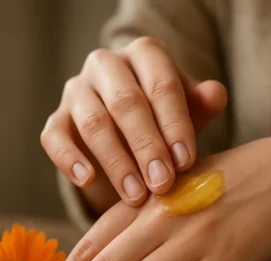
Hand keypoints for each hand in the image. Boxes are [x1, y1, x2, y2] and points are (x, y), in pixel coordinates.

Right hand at [40, 36, 226, 210]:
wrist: (130, 131)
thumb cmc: (165, 118)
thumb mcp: (189, 111)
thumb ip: (202, 104)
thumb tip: (215, 93)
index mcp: (145, 54)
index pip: (161, 85)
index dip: (174, 124)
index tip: (185, 162)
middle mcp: (107, 64)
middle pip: (125, 103)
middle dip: (146, 146)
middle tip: (162, 183)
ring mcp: (77, 89)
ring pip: (93, 122)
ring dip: (116, 162)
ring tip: (135, 195)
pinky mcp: (57, 117)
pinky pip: (55, 136)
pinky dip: (69, 158)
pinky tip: (87, 179)